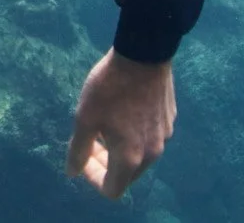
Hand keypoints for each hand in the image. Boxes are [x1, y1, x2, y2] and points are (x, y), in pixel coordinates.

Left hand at [66, 49, 175, 199]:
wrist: (144, 54)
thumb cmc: (110, 88)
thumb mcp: (85, 118)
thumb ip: (78, 150)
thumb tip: (72, 172)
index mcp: (130, 158)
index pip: (112, 190)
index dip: (93, 179)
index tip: (83, 157)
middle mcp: (152, 154)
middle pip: (127, 175)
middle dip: (107, 164)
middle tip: (92, 140)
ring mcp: (165, 137)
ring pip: (140, 156)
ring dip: (121, 148)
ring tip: (106, 123)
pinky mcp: (170, 121)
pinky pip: (150, 138)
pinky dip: (135, 134)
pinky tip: (124, 110)